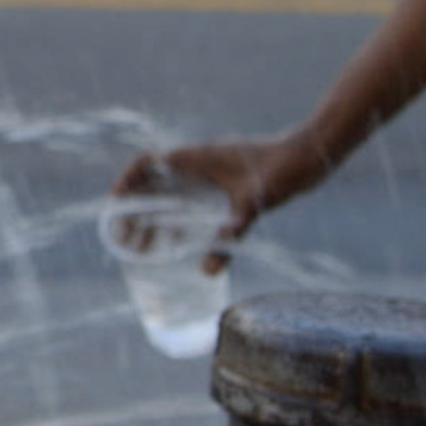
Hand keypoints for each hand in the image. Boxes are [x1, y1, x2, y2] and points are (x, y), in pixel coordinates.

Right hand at [113, 134, 331, 273]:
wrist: (310, 154)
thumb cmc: (282, 169)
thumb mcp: (253, 202)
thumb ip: (230, 232)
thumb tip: (207, 270)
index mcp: (195, 158)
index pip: (146, 163)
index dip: (125, 182)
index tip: (114, 207)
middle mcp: (198, 163)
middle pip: (154, 184)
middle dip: (135, 211)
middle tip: (126, 240)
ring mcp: (210, 172)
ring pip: (170, 194)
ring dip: (154, 217)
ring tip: (146, 247)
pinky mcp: (223, 183)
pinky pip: (189, 199)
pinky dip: (177, 218)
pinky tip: (179, 242)